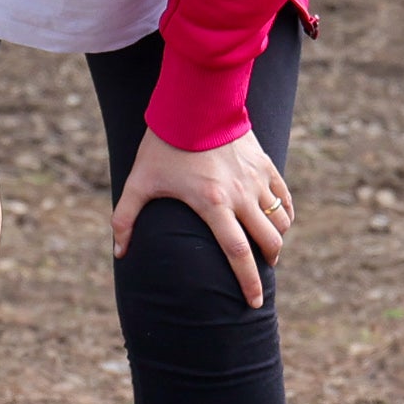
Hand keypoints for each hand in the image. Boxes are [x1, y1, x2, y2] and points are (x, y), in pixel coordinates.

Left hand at [112, 127, 292, 306]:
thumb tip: (119, 252)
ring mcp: (255, 178)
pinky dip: (284, 213)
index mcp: (212, 203)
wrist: (194, 100)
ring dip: (277, 239)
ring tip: (267, 247)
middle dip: (268, 263)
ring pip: (280, 220)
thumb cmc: (163, 143)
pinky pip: (283, 196)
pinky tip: (276, 220)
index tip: (253, 303)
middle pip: (268, 241)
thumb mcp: (139, 181)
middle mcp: (240, 194)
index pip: (237, 254)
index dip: (248, 282)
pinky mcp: (264, 163)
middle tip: (261, 274)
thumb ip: (125, 219)